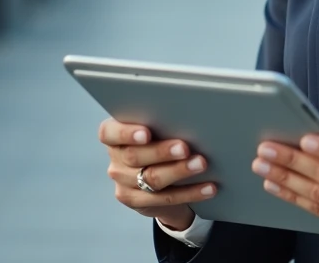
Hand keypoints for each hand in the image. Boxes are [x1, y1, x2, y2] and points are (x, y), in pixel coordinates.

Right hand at [99, 118, 216, 230]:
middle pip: (134, 156)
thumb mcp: (156, 131)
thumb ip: (162, 124)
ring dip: (179, 170)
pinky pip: (165, 198)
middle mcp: (116, 159)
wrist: (160, 179)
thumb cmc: (160, 142)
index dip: (126, 133)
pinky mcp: (136, 200)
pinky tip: (209, 187)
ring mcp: (123, 182)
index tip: (146, 133)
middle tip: (185, 148)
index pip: (109, 133)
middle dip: (162, 151)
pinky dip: (191, 192)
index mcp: (114, 136)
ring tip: (201, 164)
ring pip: (151, 178)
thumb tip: (189, 117)